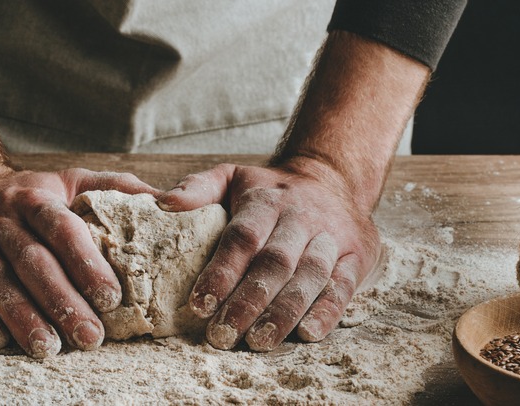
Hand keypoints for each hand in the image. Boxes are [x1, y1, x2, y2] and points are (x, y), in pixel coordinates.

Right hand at [0, 163, 157, 357]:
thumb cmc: (25, 192)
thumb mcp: (68, 179)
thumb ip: (114, 188)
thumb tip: (168, 200)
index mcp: (35, 199)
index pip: (62, 228)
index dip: (86, 262)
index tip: (112, 297)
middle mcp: (1, 219)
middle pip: (32, 260)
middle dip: (62, 300)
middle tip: (91, 336)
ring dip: (22, 316)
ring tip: (49, 348)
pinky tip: (0, 342)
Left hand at [158, 159, 379, 350]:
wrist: (331, 177)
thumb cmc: (268, 189)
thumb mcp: (231, 176)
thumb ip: (197, 189)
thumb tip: (163, 203)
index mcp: (266, 201)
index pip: (243, 238)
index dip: (222, 272)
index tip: (200, 305)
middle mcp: (301, 218)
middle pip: (275, 262)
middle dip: (248, 301)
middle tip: (222, 334)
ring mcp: (331, 237)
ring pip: (310, 276)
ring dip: (284, 312)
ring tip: (257, 341)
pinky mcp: (356, 256)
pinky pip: (344, 286)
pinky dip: (328, 311)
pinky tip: (307, 333)